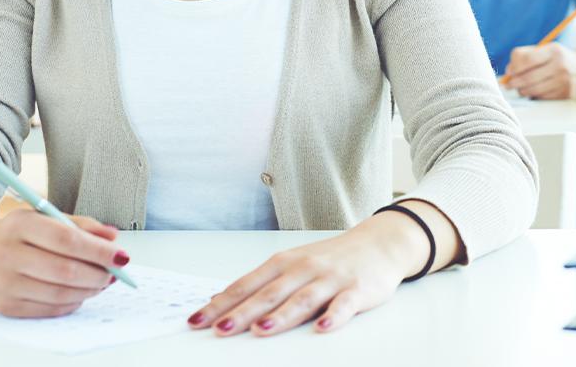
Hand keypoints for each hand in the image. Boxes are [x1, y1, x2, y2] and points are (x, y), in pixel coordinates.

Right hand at [0, 210, 126, 317]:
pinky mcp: (3, 306)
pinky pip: (49, 309)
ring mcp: (2, 283)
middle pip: (65, 270)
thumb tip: (113, 237)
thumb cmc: (20, 233)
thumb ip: (82, 225)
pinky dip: (73, 302)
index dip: (98, 250)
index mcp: (18, 224)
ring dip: (89, 290)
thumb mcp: (47, 217)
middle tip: (116, 273)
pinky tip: (81, 292)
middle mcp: (5, 254)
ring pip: (59, 293)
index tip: (121, 255)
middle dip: (98, 274)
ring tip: (102, 282)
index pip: (67, 239)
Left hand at [187, 217, 422, 337]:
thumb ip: (261, 284)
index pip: (247, 285)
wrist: (379, 243)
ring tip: (260, 331)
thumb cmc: (332, 258)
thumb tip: (221, 301)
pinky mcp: (357, 290)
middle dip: (243, 312)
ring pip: (303, 298)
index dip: (222, 303)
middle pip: (270, 293)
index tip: (197, 320)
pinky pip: (344, 305)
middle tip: (219, 329)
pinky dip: (334, 317)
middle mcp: (305, 268)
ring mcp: (331, 279)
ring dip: (281, 315)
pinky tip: (322, 328)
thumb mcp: (293, 265)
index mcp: (285, 263)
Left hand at [503, 42, 575, 98]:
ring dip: (522, 91)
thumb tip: (508, 72)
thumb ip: (525, 57)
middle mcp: (561, 66)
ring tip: (521, 87)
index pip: (526, 59)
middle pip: (527, 78)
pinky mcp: (566, 94)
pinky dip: (534, 95)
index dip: (513, 66)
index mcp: (554, 51)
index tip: (509, 71)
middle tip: (508, 84)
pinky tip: (536, 90)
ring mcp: (564, 81)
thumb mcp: (544, 50)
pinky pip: (541, 97)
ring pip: (532, 90)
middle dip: (514, 82)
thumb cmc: (557, 58)